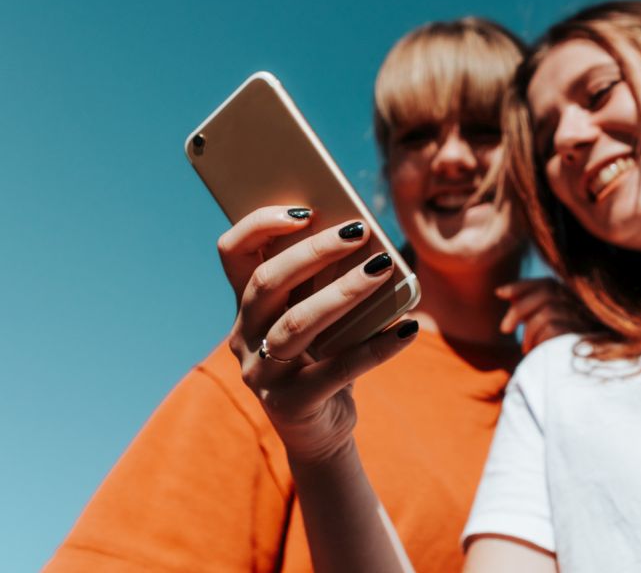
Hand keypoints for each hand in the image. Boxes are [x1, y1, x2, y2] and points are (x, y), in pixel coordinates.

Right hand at [217, 206, 417, 464]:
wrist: (321, 431)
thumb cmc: (324, 357)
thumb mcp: (319, 316)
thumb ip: (325, 281)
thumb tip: (366, 237)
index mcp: (247, 305)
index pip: (233, 253)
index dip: (260, 225)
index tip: (305, 209)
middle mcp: (245, 336)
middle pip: (267, 283)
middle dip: (314, 251)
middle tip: (359, 231)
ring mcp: (262, 373)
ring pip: (297, 323)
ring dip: (344, 291)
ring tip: (384, 268)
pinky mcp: (290, 404)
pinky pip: (336, 370)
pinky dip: (376, 348)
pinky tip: (408, 329)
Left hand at [495, 278, 580, 354]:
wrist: (578, 375)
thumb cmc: (557, 348)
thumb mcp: (542, 324)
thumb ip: (528, 308)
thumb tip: (501, 292)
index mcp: (572, 299)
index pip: (547, 283)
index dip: (522, 286)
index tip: (499, 293)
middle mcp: (581, 305)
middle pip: (546, 294)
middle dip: (519, 310)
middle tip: (505, 329)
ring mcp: (583, 320)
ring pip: (547, 313)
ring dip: (529, 331)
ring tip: (525, 347)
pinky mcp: (580, 336)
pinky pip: (552, 329)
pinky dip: (538, 340)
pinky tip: (534, 351)